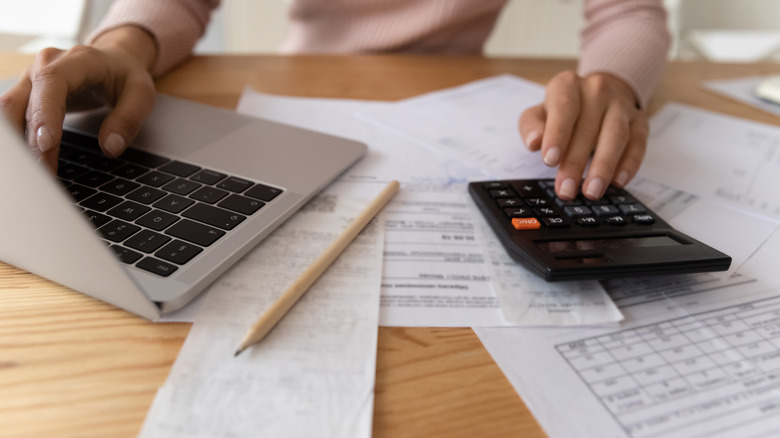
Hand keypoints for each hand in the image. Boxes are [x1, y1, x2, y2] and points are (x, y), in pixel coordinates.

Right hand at [0, 26, 156, 171]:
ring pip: (9, 111)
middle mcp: (45, 65)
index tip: (48, 145)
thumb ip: (128, 119)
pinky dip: (19, 140)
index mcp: (76, 60)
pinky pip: (13, 117)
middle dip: (30, 140)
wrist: (115, 61)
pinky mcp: (27, 93)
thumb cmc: (126, 76)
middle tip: (46, 172)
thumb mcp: (141, 94)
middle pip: (22, 101)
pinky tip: (30, 160)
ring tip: (37, 172)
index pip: (51, 83)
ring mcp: (32, 78)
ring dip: (19, 143)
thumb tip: (111, 147)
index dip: (45, 113)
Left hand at [518, 71, 648, 199]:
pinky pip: (638, 143)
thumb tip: (534, 142)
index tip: (550, 161)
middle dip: (575, 163)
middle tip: (566, 190)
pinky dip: (629, 164)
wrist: (598, 94)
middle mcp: (597, 90)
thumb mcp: (538, 113)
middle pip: (588, 128)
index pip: (564, 108)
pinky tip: (618, 182)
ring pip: (616, 135)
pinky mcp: (639, 120)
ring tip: (592, 191)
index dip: (557, 135)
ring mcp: (621, 104)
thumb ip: (531, 126)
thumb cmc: (563, 110)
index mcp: (567, 85)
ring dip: (604, 167)